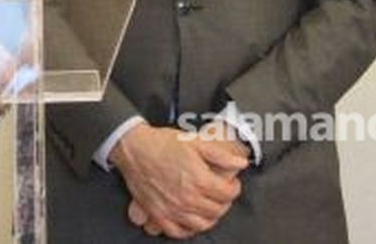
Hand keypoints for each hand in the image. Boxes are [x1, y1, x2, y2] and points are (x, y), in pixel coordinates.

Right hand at [111, 124, 247, 237]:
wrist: (134, 148)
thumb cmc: (163, 143)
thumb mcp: (195, 142)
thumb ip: (221, 156)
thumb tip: (241, 164)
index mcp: (199, 180)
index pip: (228, 194)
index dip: (234, 188)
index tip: (231, 184)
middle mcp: (188, 198)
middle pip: (217, 210)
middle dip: (224, 202)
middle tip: (221, 194)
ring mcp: (172, 209)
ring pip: (202, 224)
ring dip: (210, 217)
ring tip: (209, 206)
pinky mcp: (158, 214)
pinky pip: (178, 232)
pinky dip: (188, 230)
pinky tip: (191, 221)